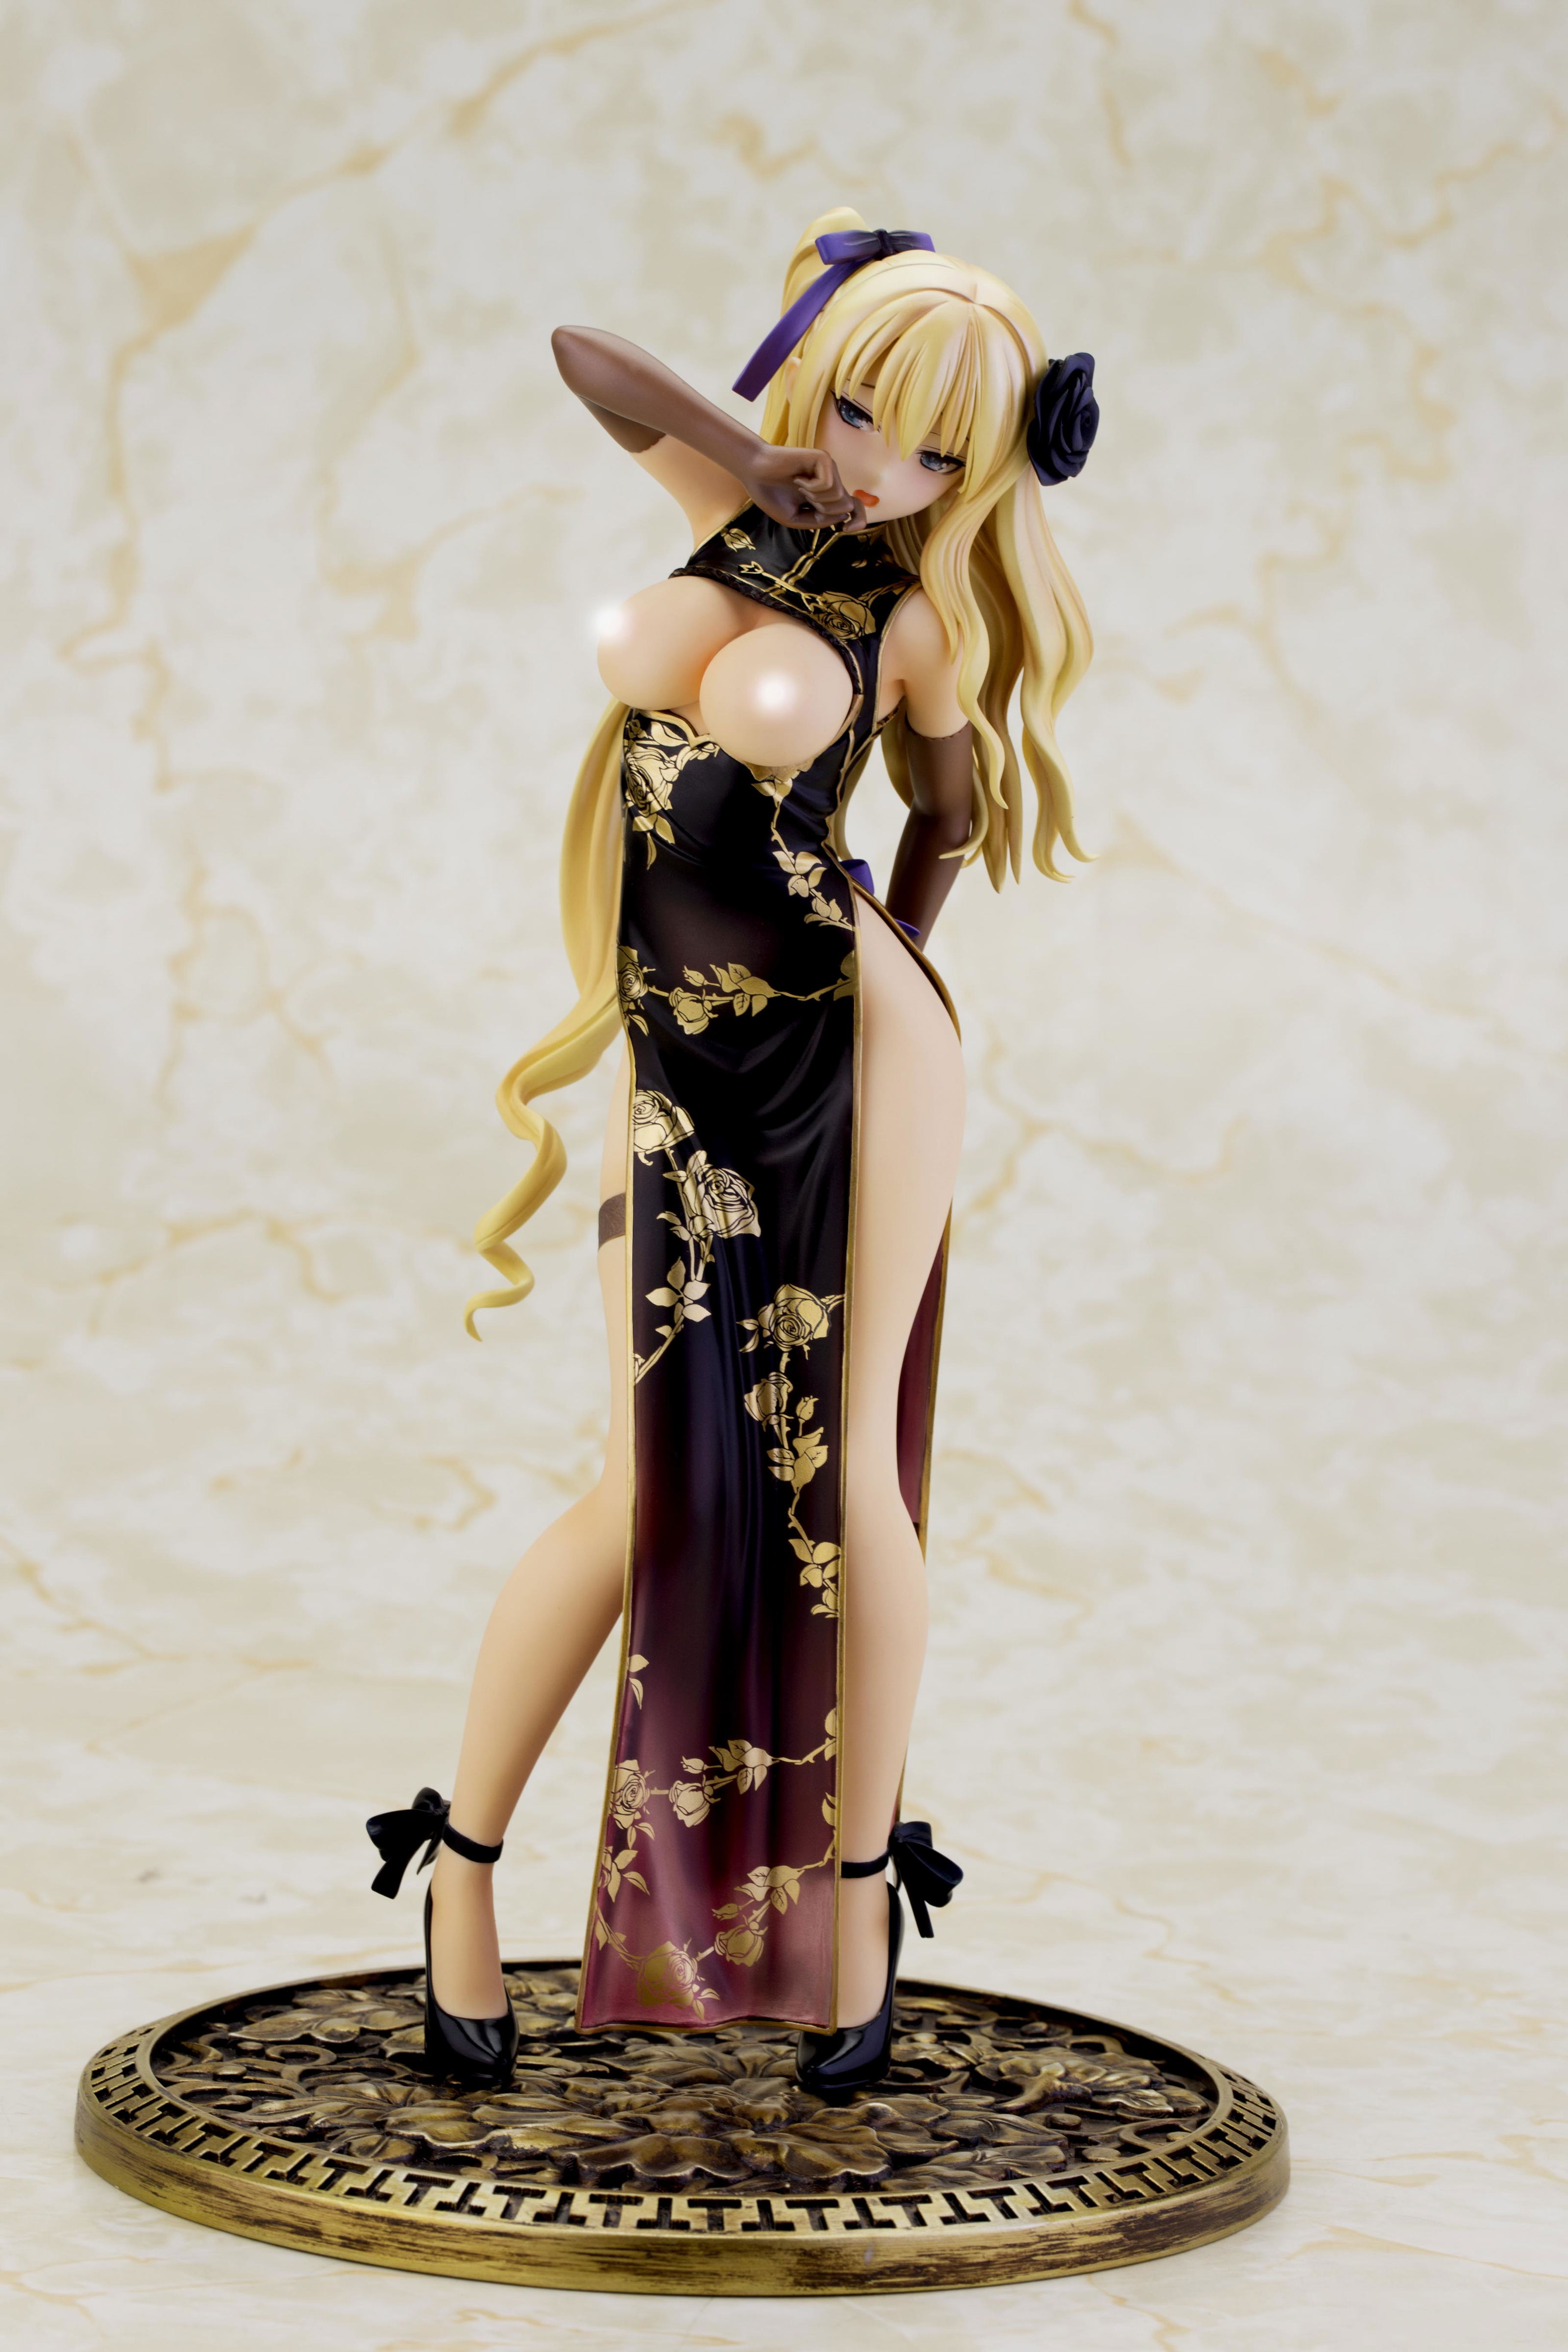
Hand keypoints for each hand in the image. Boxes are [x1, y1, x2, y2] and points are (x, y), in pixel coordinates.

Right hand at [743, 443, 863, 532]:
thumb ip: (819, 522)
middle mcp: (831, 480)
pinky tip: (798, 479)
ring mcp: (828, 468)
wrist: (753, 472)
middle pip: (847, 506)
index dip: (859, 520)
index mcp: (826, 495)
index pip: (854, 508)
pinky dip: (811, 488)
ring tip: (799, 488)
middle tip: (804, 500)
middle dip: (825, 511)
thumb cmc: (771, 494)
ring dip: (816, 499)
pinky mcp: (823, 458)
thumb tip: (844, 516)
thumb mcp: (795, 519)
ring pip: (839, 496)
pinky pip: (828, 484)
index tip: (846, 530)